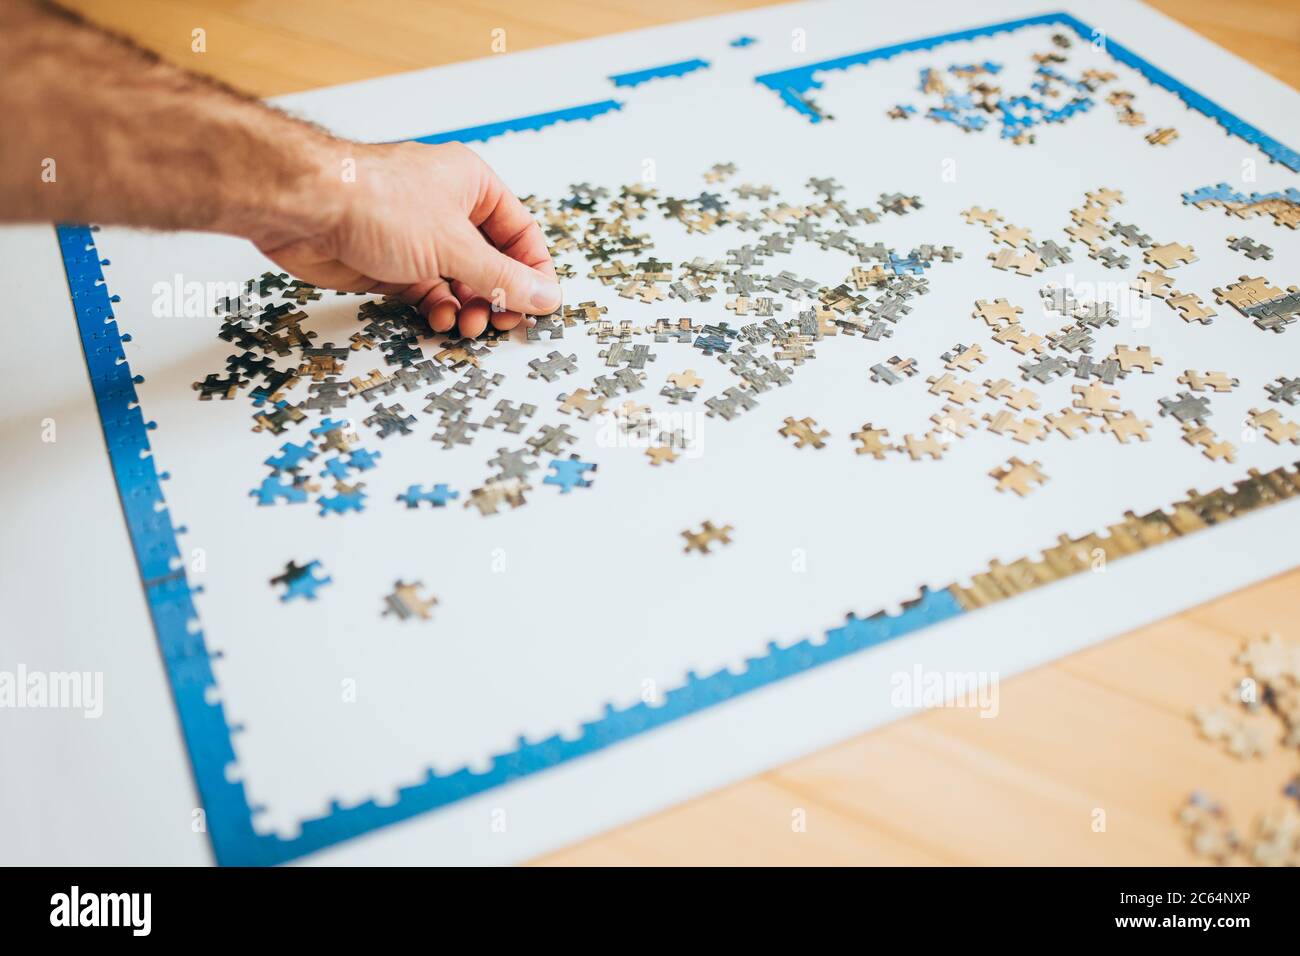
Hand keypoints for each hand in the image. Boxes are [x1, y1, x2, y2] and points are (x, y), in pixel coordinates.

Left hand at [254, 141, 560, 337]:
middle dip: (497, 295)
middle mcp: (447, 208)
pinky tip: (438, 319)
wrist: (304, 209)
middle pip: (491, 261)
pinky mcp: (391, 263)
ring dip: (469, 307)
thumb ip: (503, 278)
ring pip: (460, 281)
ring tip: (469, 325)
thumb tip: (545, 296)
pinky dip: (438, 309)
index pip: (520, 232)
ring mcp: (418, 237)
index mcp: (472, 186)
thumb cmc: (375, 202)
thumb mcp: (455, 246)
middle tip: (500, 322)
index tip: (539, 305)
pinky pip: (429, 292)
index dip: (533, 271)